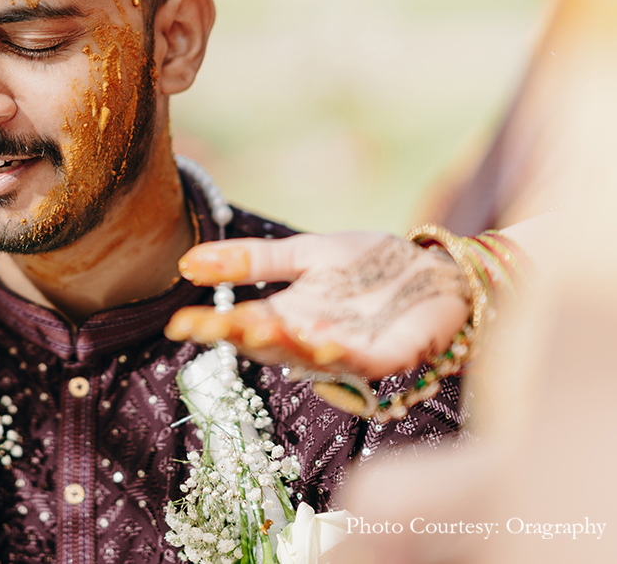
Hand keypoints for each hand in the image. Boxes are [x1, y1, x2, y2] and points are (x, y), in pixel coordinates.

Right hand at [165, 232, 470, 378]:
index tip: (181, 323)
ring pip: (309, 359)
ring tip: (268, 326)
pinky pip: (359, 363)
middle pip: (269, 347)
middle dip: (246, 338)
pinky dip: (340, 354)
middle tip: (223, 324)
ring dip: (289, 346)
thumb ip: (252, 260)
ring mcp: (347, 352)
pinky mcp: (386, 358)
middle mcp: (310, 339)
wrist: (436, 271)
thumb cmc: (371, 264)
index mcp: (287, 315)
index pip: (240, 326)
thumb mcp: (306, 252)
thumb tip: (187, 262)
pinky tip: (323, 338)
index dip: (211, 327)